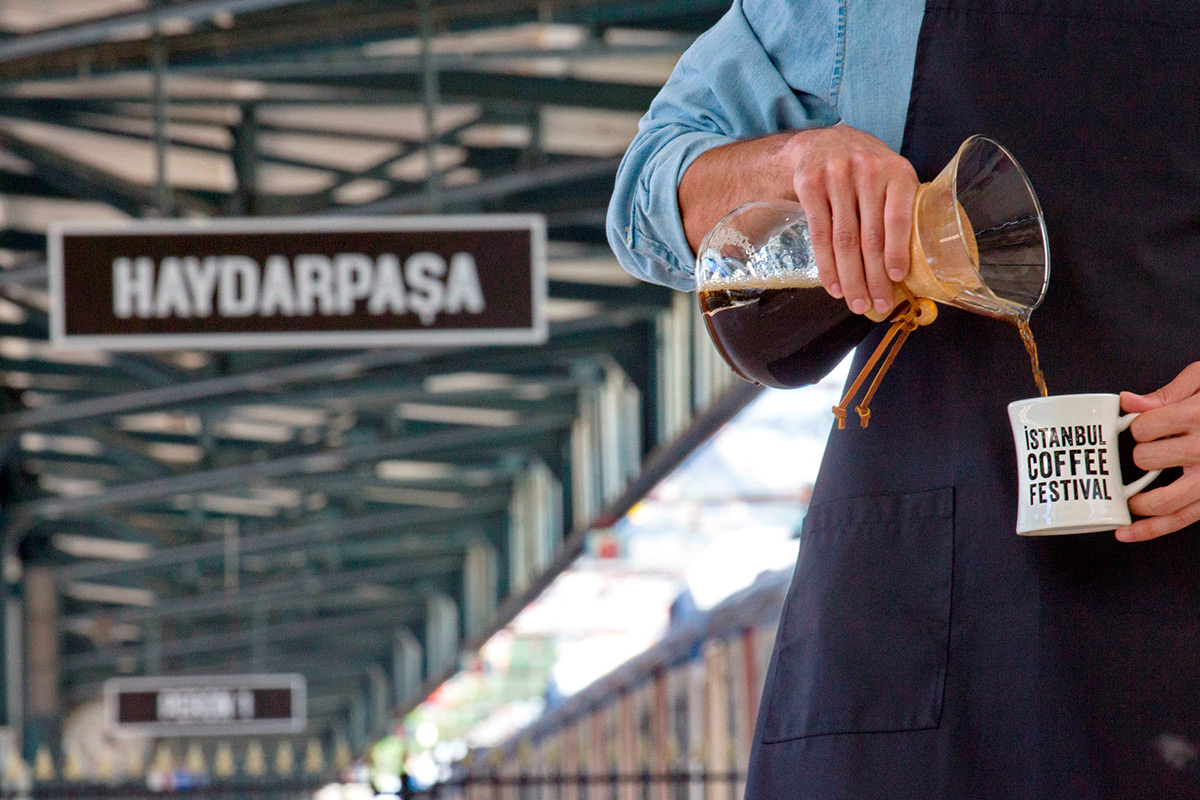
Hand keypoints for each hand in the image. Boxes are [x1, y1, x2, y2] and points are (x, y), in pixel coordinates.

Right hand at [787, 125, 919, 315]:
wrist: (823, 142)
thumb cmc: (865, 169)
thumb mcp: (890, 177)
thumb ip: (900, 209)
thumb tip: (909, 266)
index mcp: (897, 171)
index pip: (899, 217)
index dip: (897, 251)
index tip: (897, 279)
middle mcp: (868, 171)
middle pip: (870, 236)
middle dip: (873, 277)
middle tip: (878, 305)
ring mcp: (836, 177)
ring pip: (844, 240)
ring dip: (850, 278)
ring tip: (856, 303)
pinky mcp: (810, 186)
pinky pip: (819, 235)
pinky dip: (827, 266)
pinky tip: (834, 286)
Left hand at [1115, 362, 1199, 541]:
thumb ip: (1168, 392)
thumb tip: (1128, 402)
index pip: (1145, 427)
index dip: (1137, 426)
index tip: (1143, 425)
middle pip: (1148, 459)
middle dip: (1139, 455)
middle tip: (1148, 451)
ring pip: (1164, 501)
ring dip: (1138, 500)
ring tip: (1127, 498)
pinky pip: (1180, 520)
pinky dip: (1150, 530)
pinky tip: (1126, 532)